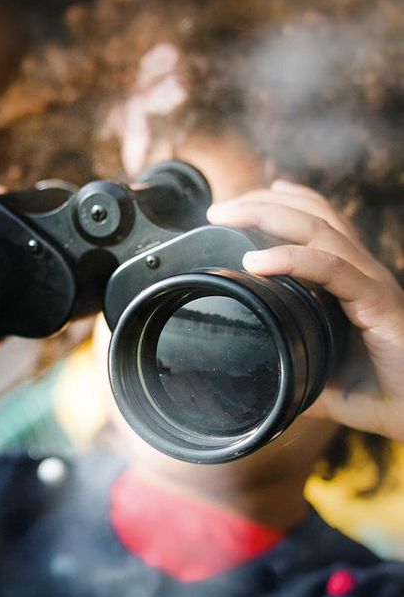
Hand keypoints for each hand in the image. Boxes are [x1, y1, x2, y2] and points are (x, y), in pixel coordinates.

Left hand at [207, 179, 403, 440]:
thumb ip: (288, 357)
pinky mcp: (378, 302)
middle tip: (217, 208)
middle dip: (261, 203)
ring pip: (319, 229)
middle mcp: (362, 272)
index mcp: (351, 280)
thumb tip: (247, 364)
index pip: (318, 224)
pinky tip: (255, 262)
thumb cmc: (379, 393)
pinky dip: (291, 259)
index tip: (237, 204)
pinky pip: (332, 269)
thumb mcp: (318, 369)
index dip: (281, 205)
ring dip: (267, 216)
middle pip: (312, 215)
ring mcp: (371, 283)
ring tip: (225, 217)